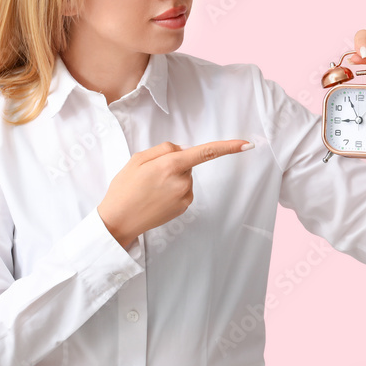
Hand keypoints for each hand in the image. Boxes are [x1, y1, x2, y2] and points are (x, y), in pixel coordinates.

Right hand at [97, 139, 253, 249]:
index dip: (229, 147)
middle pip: (187, 162)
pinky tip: (156, 197)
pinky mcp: (183, 207)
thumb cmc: (125, 188)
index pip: (206, 152)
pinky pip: (183, 190)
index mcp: (171, 165)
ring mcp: (184, 197)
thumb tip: (183, 150)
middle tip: (148, 174)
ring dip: (172, 177)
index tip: (247, 144)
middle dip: (173, 163)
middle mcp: (182, 181)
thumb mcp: (138, 159)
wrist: (118, 221)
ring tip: (149, 188)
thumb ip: (163, 149)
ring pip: (185, 176)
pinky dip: (172, 190)